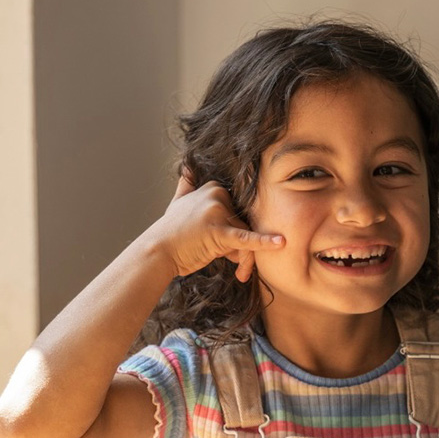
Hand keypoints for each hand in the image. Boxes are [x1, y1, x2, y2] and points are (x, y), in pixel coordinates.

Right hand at [151, 173, 283, 281]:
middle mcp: (216, 195)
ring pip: (246, 235)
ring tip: (240, 272)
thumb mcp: (178, 202)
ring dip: (245, 258)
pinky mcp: (219, 232)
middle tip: (236, 265)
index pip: (239, 212)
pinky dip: (265, 242)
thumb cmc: (171, 234)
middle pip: (245, 223)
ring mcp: (217, 212)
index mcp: (213, 188)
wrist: (157, 253)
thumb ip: (186, 183)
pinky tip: (281, 243)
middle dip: (243, 248)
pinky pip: (246, 239)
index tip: (230, 251)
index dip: (238, 233)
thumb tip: (187, 165)